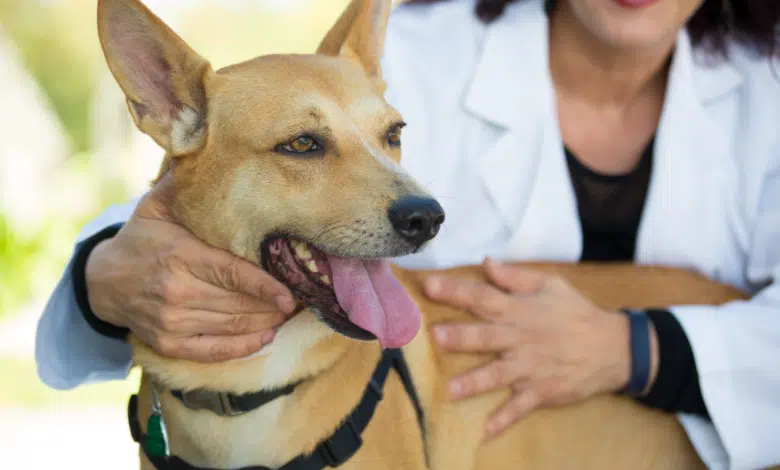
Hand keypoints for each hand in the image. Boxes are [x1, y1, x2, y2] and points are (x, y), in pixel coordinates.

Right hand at [84, 178, 295, 362]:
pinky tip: (265, 336)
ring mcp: (171, 321)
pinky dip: (244, 346)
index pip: (232, 273)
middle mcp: (175, 291)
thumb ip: (186, 184)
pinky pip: (215, 351)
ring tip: (288, 314)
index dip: (266, 286)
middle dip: (275, 304)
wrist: (104, 281)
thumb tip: (209, 148)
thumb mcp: (157, 206)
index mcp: (179, 255)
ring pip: (233, 326)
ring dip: (266, 323)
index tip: (292, 293)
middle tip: (302, 298)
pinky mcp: (169, 344)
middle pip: (239, 303)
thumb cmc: (143, 238)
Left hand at [424, 258, 656, 439]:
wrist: (615, 348)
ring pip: (498, 374)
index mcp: (520, 310)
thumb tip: (486, 262)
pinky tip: (485, 432)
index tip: (430, 285)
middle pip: (487, 336)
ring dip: (475, 382)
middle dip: (461, 337)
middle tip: (436, 336)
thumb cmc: (577, 313)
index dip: (456, 291)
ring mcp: (531, 367)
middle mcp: (521, 338)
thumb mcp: (551, 285)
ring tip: (452, 390)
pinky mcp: (541, 391)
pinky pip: (519, 408)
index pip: (484, 297)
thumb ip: (516, 276)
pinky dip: (504, 420)